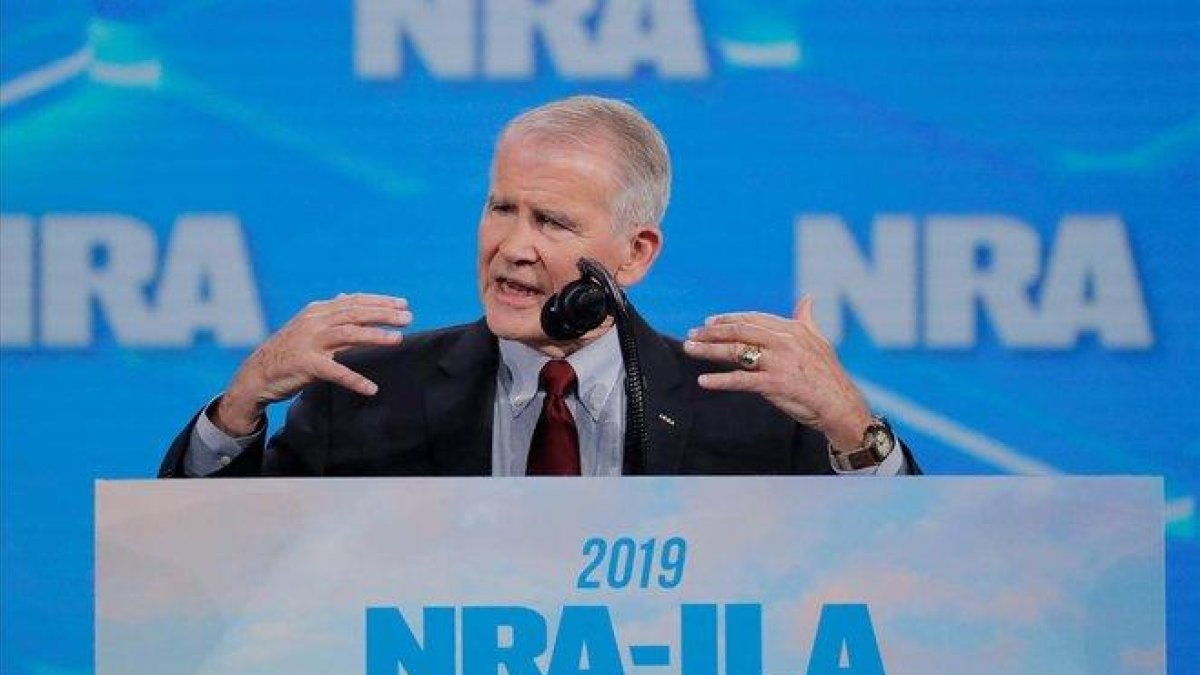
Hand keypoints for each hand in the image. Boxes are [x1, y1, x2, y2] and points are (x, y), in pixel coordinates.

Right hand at [214, 293, 411, 435]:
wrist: (255, 374)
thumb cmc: (287, 351)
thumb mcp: (307, 326)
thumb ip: (329, 313)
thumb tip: (347, 296)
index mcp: (317, 311)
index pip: (354, 301)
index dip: (380, 301)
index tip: (403, 304)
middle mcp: (314, 323)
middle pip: (354, 314)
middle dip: (384, 314)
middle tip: (408, 318)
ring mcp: (309, 342)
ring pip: (348, 335)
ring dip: (375, 336)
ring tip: (397, 339)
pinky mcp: (305, 365)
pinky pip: (335, 372)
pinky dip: (354, 380)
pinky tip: (371, 388)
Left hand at [682, 297, 871, 450]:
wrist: (842, 405)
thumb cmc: (829, 376)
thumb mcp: (820, 341)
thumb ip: (807, 320)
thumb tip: (807, 299)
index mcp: (792, 329)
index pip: (753, 319)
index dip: (728, 319)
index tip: (709, 322)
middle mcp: (784, 341)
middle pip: (740, 331)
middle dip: (712, 331)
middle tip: (692, 334)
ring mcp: (779, 362)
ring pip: (736, 351)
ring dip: (709, 350)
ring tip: (689, 349)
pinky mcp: (775, 383)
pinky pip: (741, 380)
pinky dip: (720, 380)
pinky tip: (704, 380)